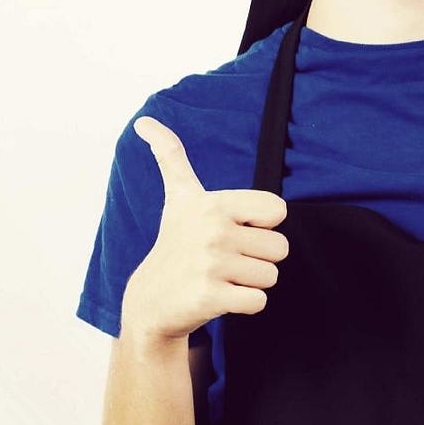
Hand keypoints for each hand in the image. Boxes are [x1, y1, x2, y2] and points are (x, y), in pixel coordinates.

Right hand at [121, 116, 289, 342]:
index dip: (262, 224)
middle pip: (279, 248)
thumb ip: (170, 155)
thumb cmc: (176, 242)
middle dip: (258, 258)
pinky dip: (246, 304)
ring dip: (251, 282)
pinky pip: (259, 301)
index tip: (234, 228)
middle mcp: (213, 230)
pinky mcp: (210, 297)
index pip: (278, 211)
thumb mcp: (179, 196)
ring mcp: (211, 265)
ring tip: (222, 277)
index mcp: (214, 203)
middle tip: (226, 260)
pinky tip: (220, 297)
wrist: (151, 300)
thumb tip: (144, 120)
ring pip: (271, 276)